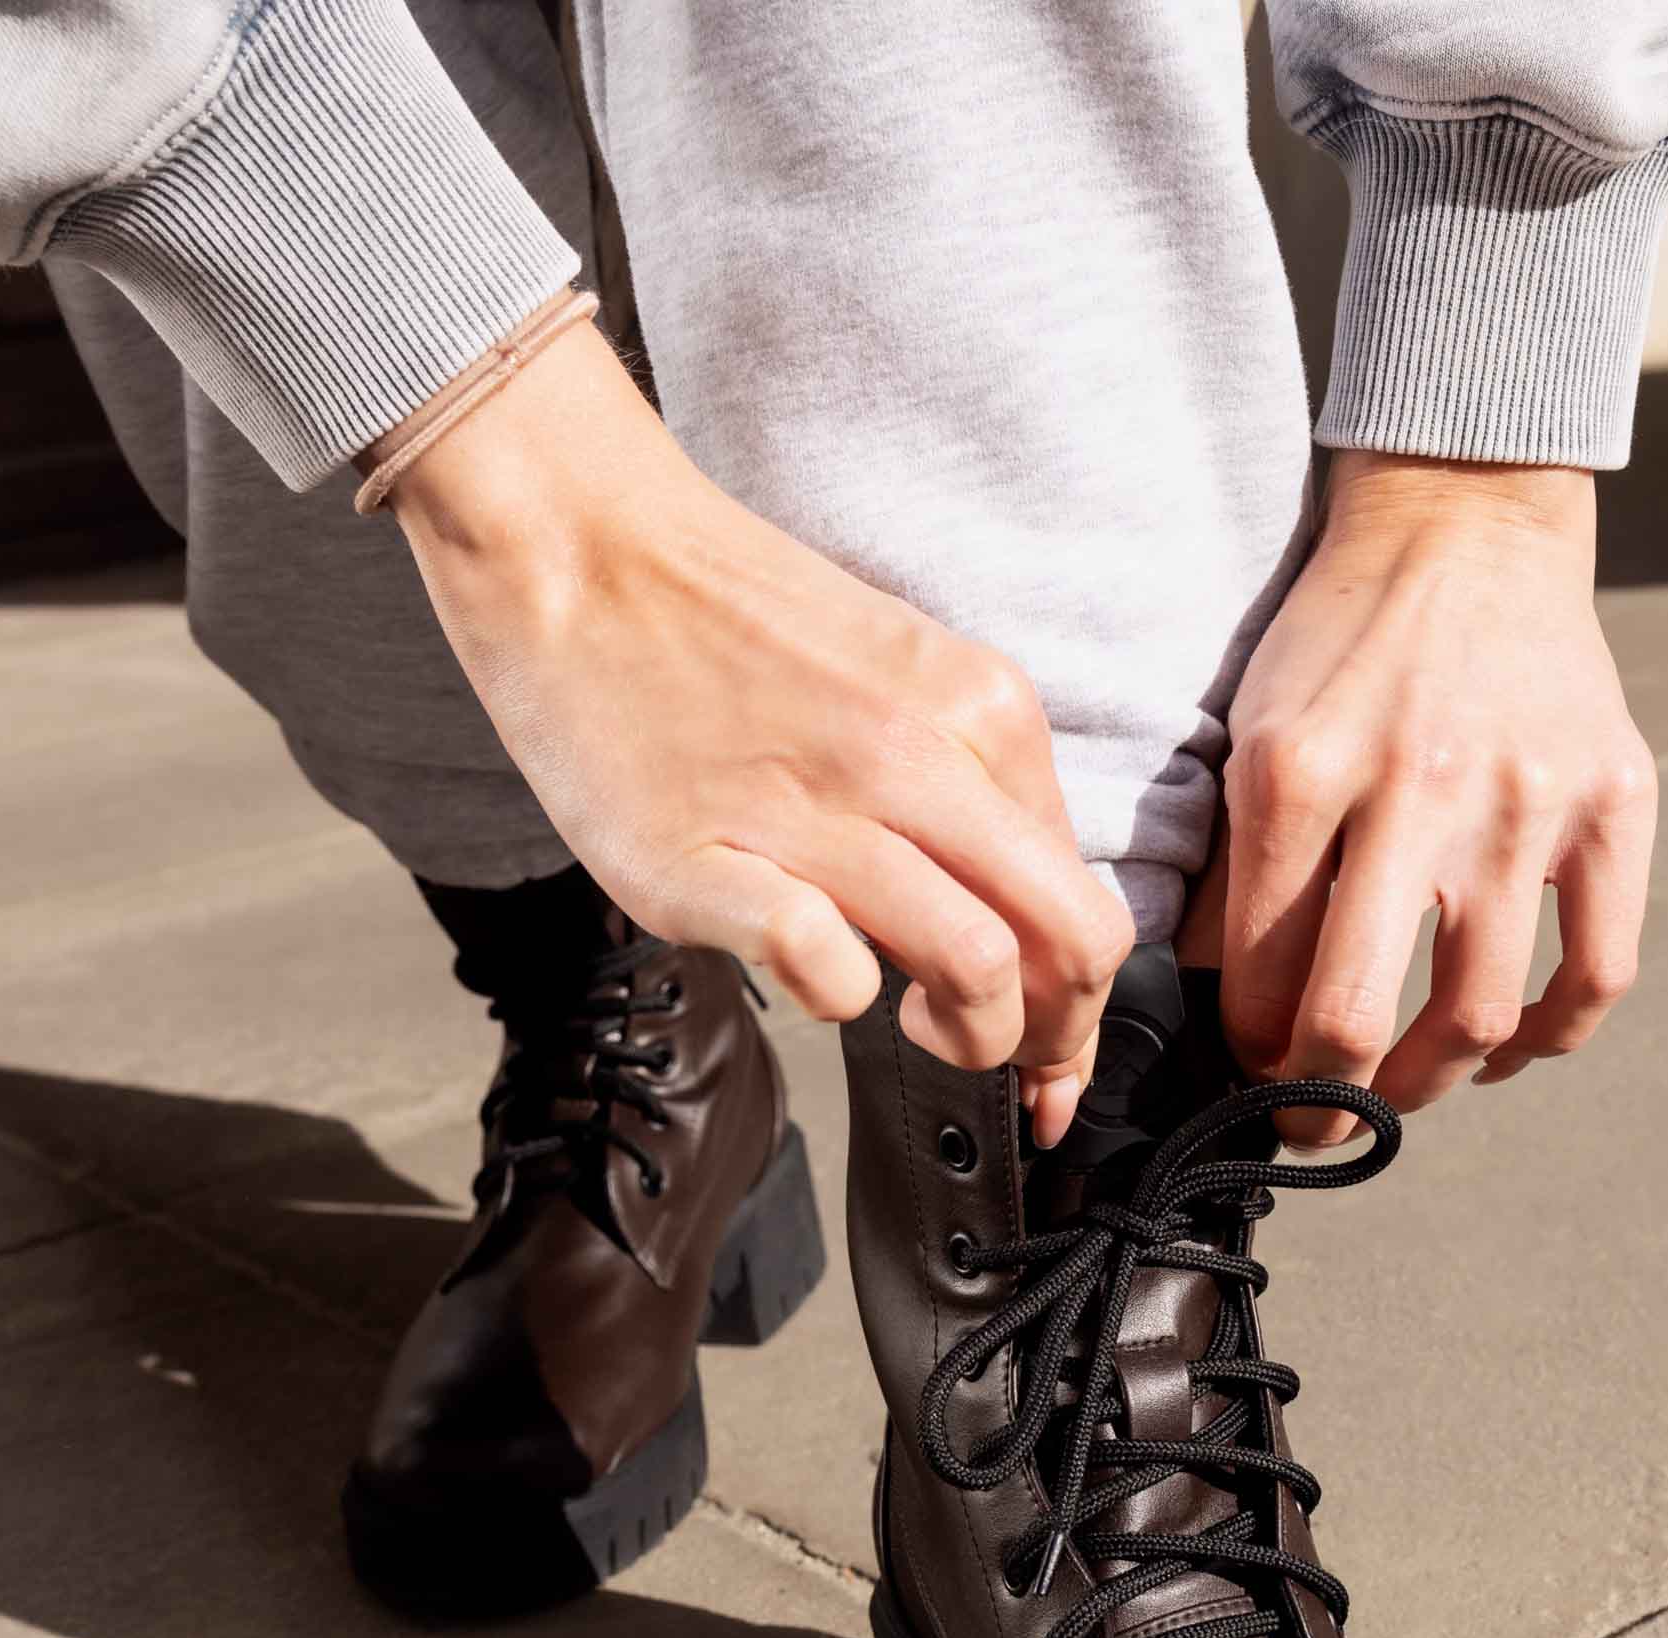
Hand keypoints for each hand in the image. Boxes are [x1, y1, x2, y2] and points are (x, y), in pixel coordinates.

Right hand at [381, 320, 1130, 1145]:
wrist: (580, 547)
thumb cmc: (729, 625)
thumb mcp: (900, 677)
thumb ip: (969, 786)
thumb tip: (1021, 918)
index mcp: (980, 710)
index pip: (1087, 894)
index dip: (1086, 999)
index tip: (1056, 1048)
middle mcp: (919, 758)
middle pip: (1070, 942)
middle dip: (1060, 1038)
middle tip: (1012, 1061)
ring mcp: (816, 815)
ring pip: (978, 967)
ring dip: (971, 1038)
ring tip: (916, 1022)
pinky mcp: (712, 866)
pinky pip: (830, 973)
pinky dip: (841, 1000)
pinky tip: (816, 972)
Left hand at [1217, 449, 1655, 1148]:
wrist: (1464, 522)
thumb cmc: (1339, 642)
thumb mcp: (1250, 735)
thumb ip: (1233, 872)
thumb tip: (1216, 1011)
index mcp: (1300, 776)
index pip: (1258, 978)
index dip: (1246, 1054)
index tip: (1247, 1070)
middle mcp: (1414, 790)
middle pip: (1357, 1019)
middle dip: (1317, 1106)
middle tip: (1306, 1128)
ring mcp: (1525, 799)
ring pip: (1479, 1016)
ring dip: (1427, 1087)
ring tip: (1398, 1092)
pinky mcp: (1614, 800)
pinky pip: (1596, 970)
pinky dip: (1547, 1039)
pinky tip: (1501, 1050)